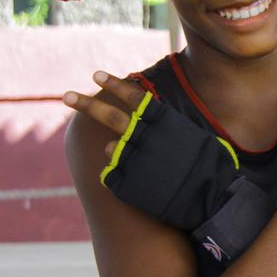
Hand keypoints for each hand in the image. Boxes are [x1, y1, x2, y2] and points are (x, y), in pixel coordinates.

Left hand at [63, 72, 243, 231]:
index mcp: (163, 121)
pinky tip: (139, 181)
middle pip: (110, 116)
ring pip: (111, 148)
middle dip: (86, 104)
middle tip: (66, 96)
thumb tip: (154, 119)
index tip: (97, 76)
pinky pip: (114, 175)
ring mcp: (133, 160)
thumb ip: (170, 127)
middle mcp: (144, 136)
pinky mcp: (127, 183)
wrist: (210, 200)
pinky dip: (121, 176)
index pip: (133, 96)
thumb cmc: (210, 168)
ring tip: (127, 159)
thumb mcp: (194, 137)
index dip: (114, 85)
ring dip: (115, 151)